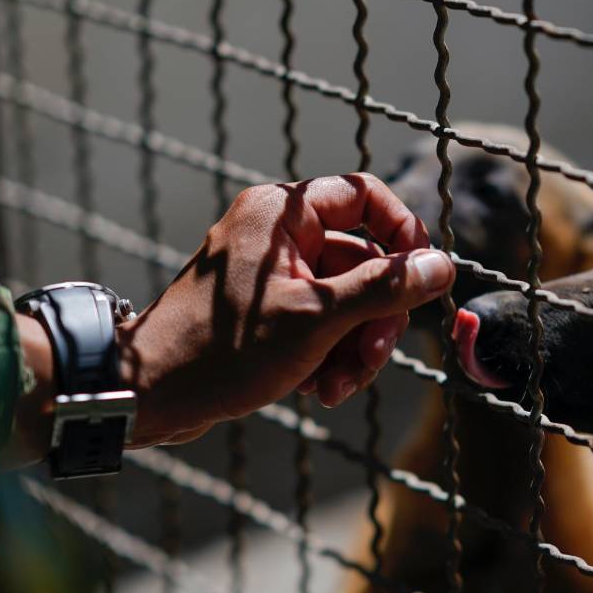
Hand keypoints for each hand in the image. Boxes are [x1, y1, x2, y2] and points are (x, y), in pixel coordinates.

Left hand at [115, 172, 453, 445]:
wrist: (150, 395)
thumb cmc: (223, 351)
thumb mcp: (316, 319)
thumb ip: (383, 289)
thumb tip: (442, 266)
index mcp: (283, 215)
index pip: (365, 196)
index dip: (403, 233)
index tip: (424, 277)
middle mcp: (277, 235)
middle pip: (362, 262)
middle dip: (374, 319)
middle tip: (369, 362)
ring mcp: (271, 274)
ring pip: (346, 300)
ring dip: (353, 348)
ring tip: (335, 388)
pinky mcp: (267, 310)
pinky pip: (321, 322)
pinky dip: (327, 355)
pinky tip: (315, 389)